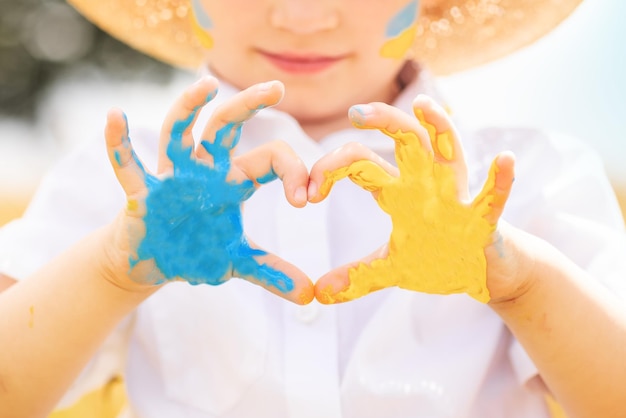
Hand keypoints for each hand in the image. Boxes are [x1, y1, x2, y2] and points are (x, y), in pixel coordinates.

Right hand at [103, 77, 313, 303]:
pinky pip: (127, 165)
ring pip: (179, 134)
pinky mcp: (141, 192)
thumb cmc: (194, 251)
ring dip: (189, 109)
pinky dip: (118, 144)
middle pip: (225, 128)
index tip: (305, 201)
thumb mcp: (236, 261)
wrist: (151, 263)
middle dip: (248, 105)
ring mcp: (171, 177)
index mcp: (232, 181)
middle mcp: (204, 170)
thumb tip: (311, 296)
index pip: (269, 159)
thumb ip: (272, 272)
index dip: (291, 172)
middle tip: (277, 88)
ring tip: (206, 87)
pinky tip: (114, 116)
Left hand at [309, 95, 514, 303]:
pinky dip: (500, 181)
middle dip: (384, 121)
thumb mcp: (392, 268)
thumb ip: (357, 276)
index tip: (307, 194)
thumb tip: (318, 293)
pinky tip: (504, 160)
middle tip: (356, 112)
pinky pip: (492, 198)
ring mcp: (457, 198)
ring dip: (439, 128)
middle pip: (406, 140)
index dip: (331, 169)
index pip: (361, 163)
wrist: (482, 274)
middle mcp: (426, 185)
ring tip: (424, 106)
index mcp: (399, 192)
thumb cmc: (437, 259)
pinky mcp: (483, 220)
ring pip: (448, 153)